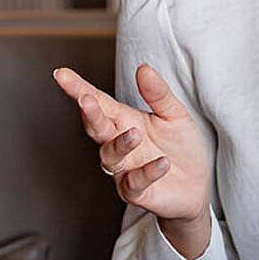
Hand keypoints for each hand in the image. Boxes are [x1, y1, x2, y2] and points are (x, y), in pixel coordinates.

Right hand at [52, 64, 212, 254]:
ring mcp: (124, 169)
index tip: (61, 74)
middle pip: (97, 127)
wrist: (197, 185)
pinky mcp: (137, 192)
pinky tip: (162, 163)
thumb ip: (158, 94)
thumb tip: (144, 68)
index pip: (99, 101)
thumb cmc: (180, 147)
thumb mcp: (175, 114)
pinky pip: (135, 183)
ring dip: (120, 144)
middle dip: (90, 114)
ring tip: (135, 134)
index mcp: (124, 120)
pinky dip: (148, 172)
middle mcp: (118, 143)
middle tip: (86, 100)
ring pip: (110, 156)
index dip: (78, 88)